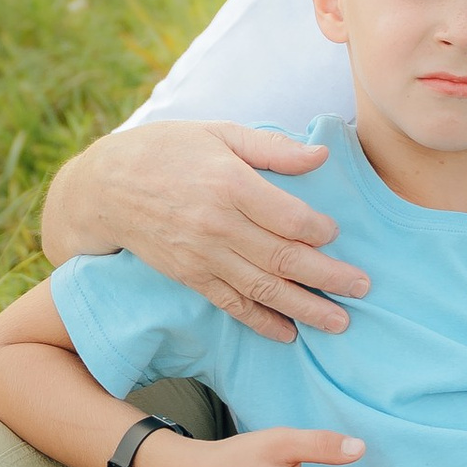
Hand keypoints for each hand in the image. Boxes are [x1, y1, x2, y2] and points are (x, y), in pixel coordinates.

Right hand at [49, 118, 370, 341]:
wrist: (103, 187)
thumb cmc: (166, 150)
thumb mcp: (218, 133)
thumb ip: (272, 148)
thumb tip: (321, 154)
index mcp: (230, 183)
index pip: (290, 217)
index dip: (321, 231)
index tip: (338, 234)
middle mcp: (218, 224)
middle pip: (284, 257)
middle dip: (328, 277)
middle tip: (363, 289)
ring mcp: (202, 255)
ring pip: (262, 287)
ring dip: (304, 308)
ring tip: (339, 322)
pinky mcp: (189, 276)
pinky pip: (231, 303)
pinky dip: (260, 321)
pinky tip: (287, 333)